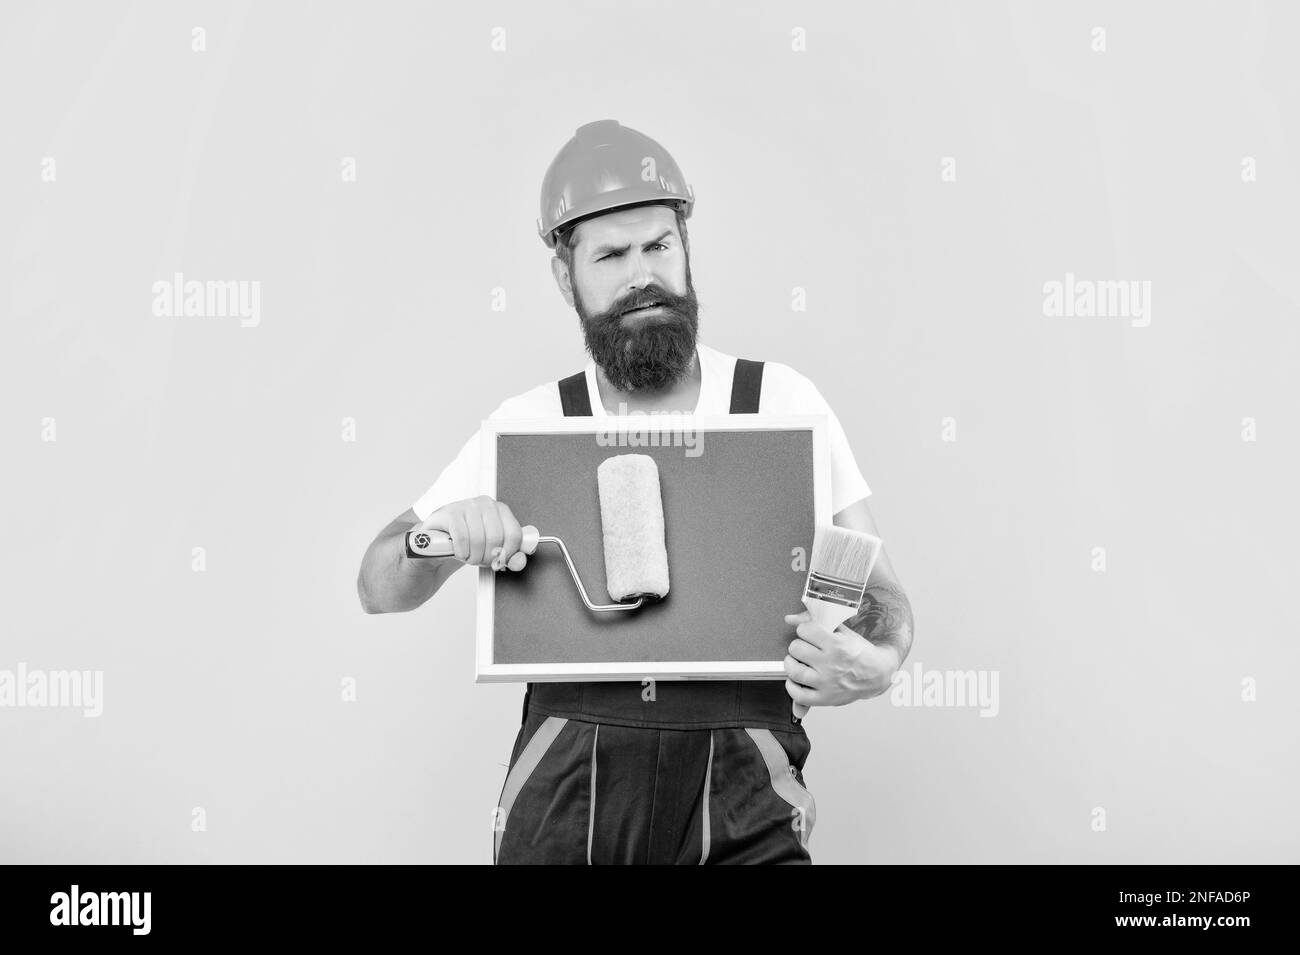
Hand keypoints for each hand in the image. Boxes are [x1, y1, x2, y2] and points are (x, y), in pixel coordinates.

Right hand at [416, 496, 526, 571]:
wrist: (439, 542)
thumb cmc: (469, 544)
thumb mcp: (493, 552)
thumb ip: (510, 557)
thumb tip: (520, 561)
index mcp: (501, 510)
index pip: (514, 534)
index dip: (507, 554)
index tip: (499, 561)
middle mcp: (486, 504)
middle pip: (496, 539)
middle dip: (487, 557)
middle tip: (479, 559)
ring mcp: (467, 505)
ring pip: (478, 540)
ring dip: (472, 556)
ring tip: (468, 555)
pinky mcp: (450, 513)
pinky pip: (461, 538)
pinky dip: (460, 551)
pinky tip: (458, 551)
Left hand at [782, 610, 900, 711]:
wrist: (877, 675)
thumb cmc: (859, 652)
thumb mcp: (842, 632)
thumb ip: (815, 622)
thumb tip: (789, 619)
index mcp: (837, 645)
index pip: (805, 630)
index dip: (805, 630)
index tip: (809, 634)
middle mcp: (831, 664)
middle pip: (796, 648)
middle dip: (798, 646)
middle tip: (805, 649)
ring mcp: (827, 683)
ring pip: (794, 671)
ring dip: (792, 664)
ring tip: (798, 662)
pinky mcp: (825, 698)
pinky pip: (798, 695)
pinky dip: (792, 686)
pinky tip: (797, 680)